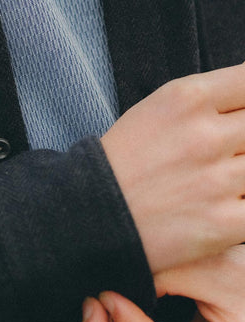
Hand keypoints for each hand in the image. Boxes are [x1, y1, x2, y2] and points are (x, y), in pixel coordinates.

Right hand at [101, 64, 244, 272]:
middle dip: (244, 137)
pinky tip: (232, 202)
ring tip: (222, 176)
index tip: (241, 112)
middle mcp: (206, 134)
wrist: (91, 214)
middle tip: (227, 148)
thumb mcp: (161, 108)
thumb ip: (212, 99)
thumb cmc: (128, 159)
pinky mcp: (223, 223)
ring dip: (244, 172)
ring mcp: (217, 180)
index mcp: (188, 97)